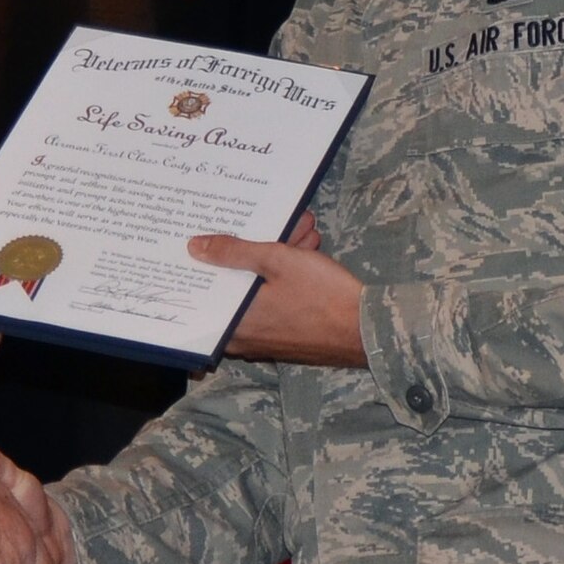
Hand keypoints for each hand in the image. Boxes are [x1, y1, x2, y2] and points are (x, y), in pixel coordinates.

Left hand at [190, 218, 365, 365]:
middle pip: (237, 286)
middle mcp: (244, 337)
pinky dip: (287, 278)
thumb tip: (195, 248)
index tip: (209, 237)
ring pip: (261, 290)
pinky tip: (306, 250)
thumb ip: (234, 253)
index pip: (205, 290)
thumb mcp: (277, 261)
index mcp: (234, 323)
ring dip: (277, 260)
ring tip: (301, 232)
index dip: (209, 260)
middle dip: (254, 251)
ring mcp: (266, 338)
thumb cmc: (322, 296)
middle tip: (273, 225)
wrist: (368, 329)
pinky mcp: (287, 335)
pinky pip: (277, 301)